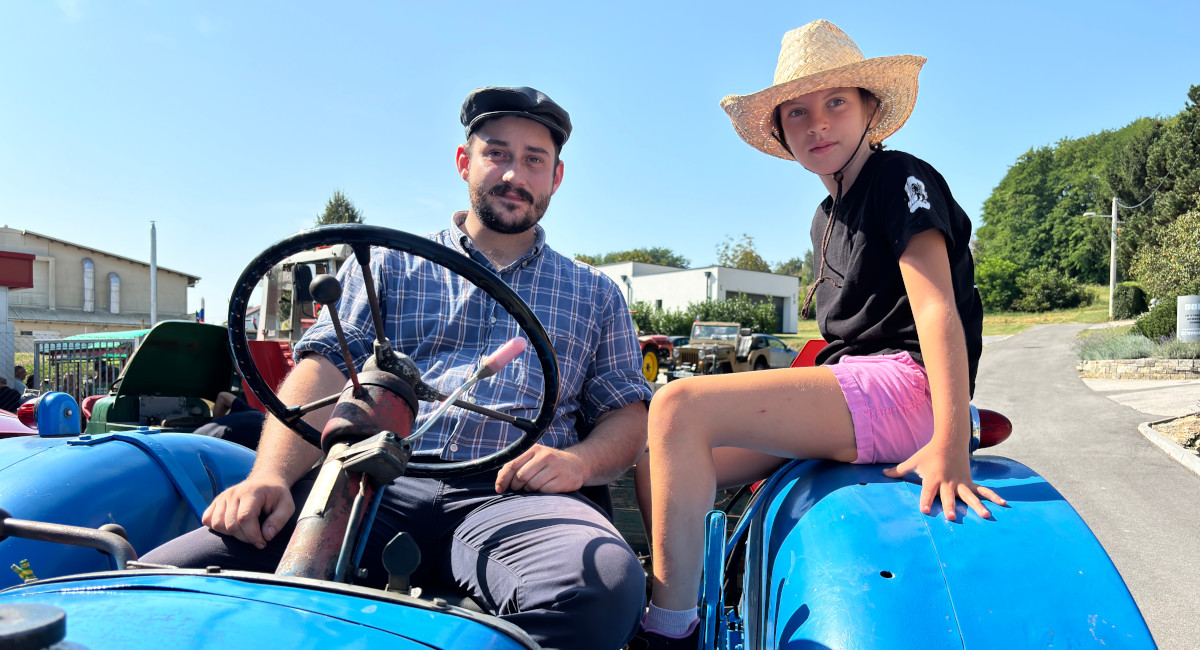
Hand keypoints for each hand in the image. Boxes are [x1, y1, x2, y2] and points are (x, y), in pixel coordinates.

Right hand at [201, 476, 294, 548]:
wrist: (266, 481)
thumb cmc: (276, 496)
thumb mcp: (287, 506)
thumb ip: (279, 520)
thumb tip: (267, 536)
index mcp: (252, 492)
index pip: (245, 518)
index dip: (253, 535)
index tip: (262, 542)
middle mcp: (233, 493)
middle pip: (230, 525)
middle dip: (245, 538)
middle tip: (257, 538)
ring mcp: (222, 497)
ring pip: (217, 525)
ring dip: (232, 535)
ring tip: (246, 531)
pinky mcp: (216, 502)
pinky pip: (207, 520)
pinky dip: (218, 528)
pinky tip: (233, 527)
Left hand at [495, 445, 587, 493]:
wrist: (577, 465)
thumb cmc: (550, 463)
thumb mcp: (534, 458)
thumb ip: (517, 465)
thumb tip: (499, 482)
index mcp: (534, 449)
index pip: (512, 464)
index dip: (503, 478)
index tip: (499, 488)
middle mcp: (544, 456)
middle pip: (521, 477)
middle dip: (518, 486)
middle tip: (522, 486)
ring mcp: (555, 467)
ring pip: (532, 485)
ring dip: (530, 490)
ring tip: (537, 485)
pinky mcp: (563, 479)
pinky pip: (544, 491)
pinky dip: (542, 492)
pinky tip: (547, 487)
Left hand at [882, 442, 1006, 520]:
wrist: (949, 440)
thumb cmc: (929, 453)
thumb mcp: (913, 461)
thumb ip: (899, 470)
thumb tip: (882, 474)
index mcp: (933, 478)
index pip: (927, 492)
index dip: (926, 500)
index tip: (925, 511)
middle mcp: (948, 482)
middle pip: (948, 496)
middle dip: (950, 506)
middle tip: (951, 518)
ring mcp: (961, 482)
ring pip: (969, 496)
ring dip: (977, 506)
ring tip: (985, 516)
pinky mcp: (970, 482)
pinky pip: (983, 490)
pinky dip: (993, 496)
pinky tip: (1003, 504)